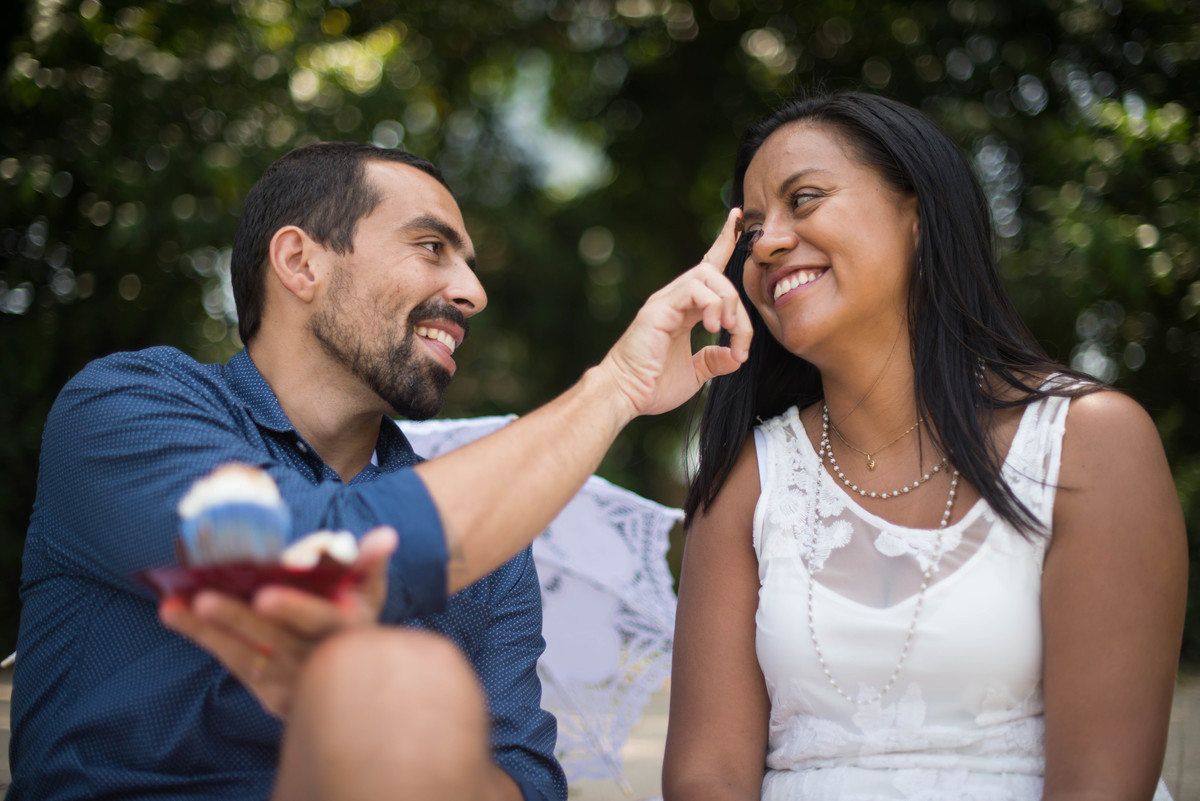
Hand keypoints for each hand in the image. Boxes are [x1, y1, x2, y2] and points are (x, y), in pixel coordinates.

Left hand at [159, 526, 397, 718]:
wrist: (356, 686)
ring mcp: (293, 684)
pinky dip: (206, 641)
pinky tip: (179, 617)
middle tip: (204, 599)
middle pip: (274, 643)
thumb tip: (386, 534)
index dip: (293, 610)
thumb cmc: (357, 622)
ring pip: (246, 657)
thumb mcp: (370, 594)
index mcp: (347, 632)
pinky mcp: (270, 695)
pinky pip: (234, 666)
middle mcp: (319, 663)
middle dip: (238, 621)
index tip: (264, 595)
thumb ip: (370, 563)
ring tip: (173, 606)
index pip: (319, 622)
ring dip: (207, 632)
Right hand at [598, 208, 751, 417]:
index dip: (723, 243)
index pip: (707, 269)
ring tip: (727, 331)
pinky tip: (714, 329)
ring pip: (708, 275)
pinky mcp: (659, 308)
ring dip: (727, 301)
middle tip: (740, 336)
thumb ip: (716, 360)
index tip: (737, 219)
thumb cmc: (652, 385)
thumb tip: (736, 356)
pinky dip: (712, 306)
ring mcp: (665, 301)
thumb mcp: (696, 374)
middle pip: (715, 273)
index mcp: (683, 310)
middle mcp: (674, 300)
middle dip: (737, 301)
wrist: (625, 395)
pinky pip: (694, 290)